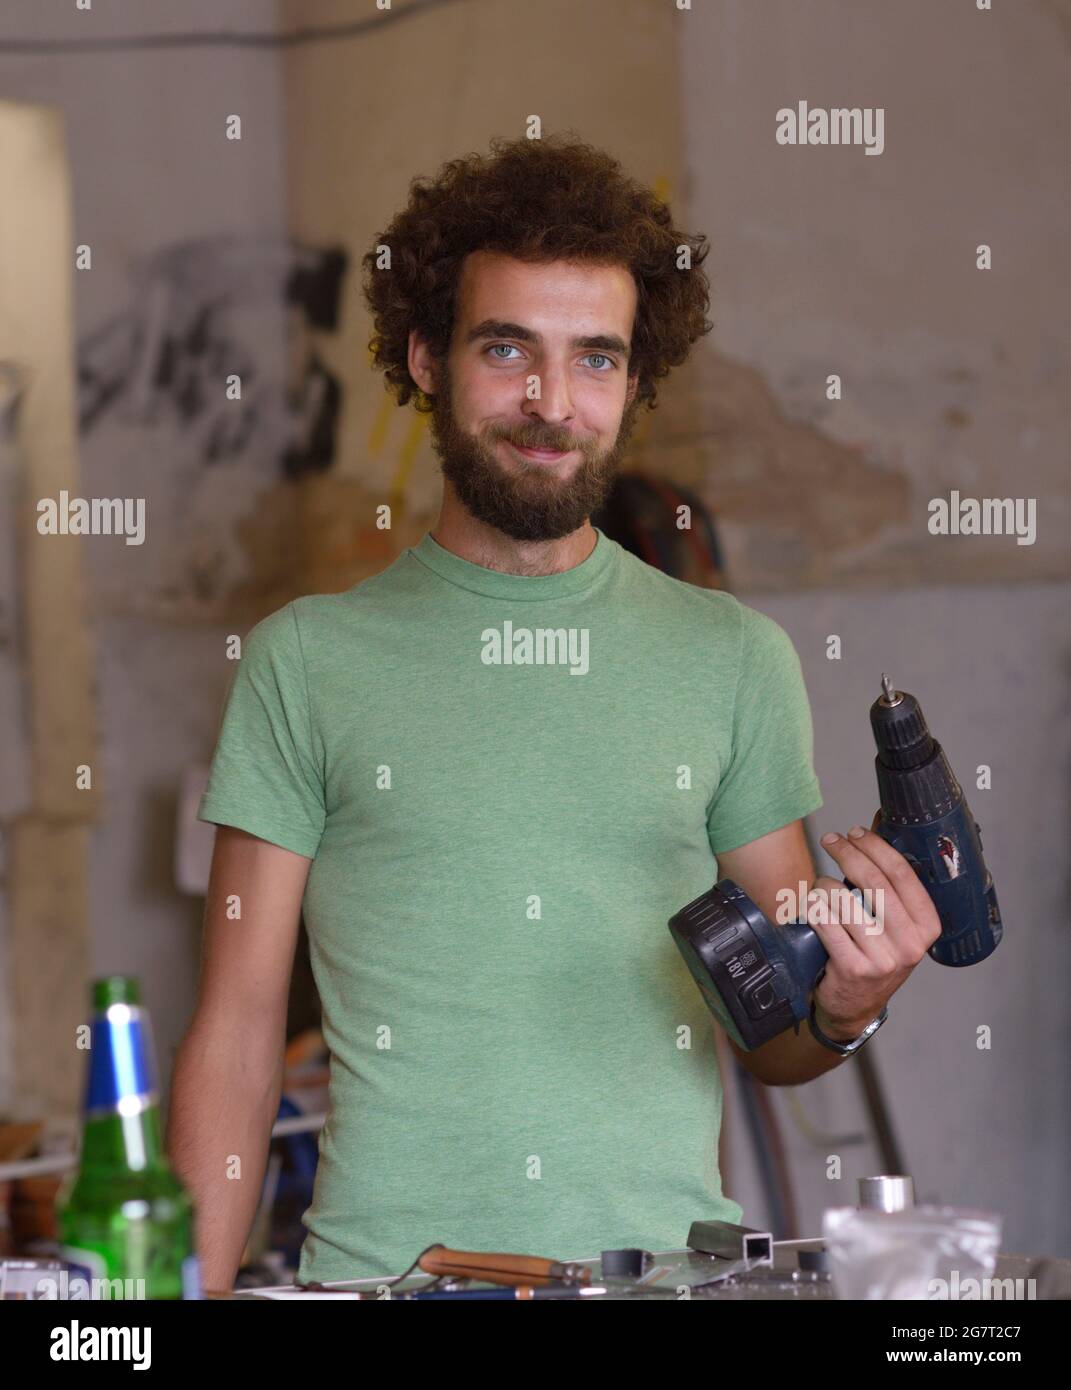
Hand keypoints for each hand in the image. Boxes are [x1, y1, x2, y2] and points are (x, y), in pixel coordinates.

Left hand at [807, 812, 940, 1038]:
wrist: (855, 1007)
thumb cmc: (874, 954)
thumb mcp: (895, 926)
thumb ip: (890, 889)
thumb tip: (871, 832)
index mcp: (927, 926)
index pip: (901, 873)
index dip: (875, 846)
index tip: (854, 832)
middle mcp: (911, 943)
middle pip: (873, 881)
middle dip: (846, 852)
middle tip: (830, 840)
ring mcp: (883, 958)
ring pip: (843, 898)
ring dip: (824, 883)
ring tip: (820, 886)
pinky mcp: (854, 967)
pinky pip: (825, 920)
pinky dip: (813, 906)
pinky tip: (811, 904)